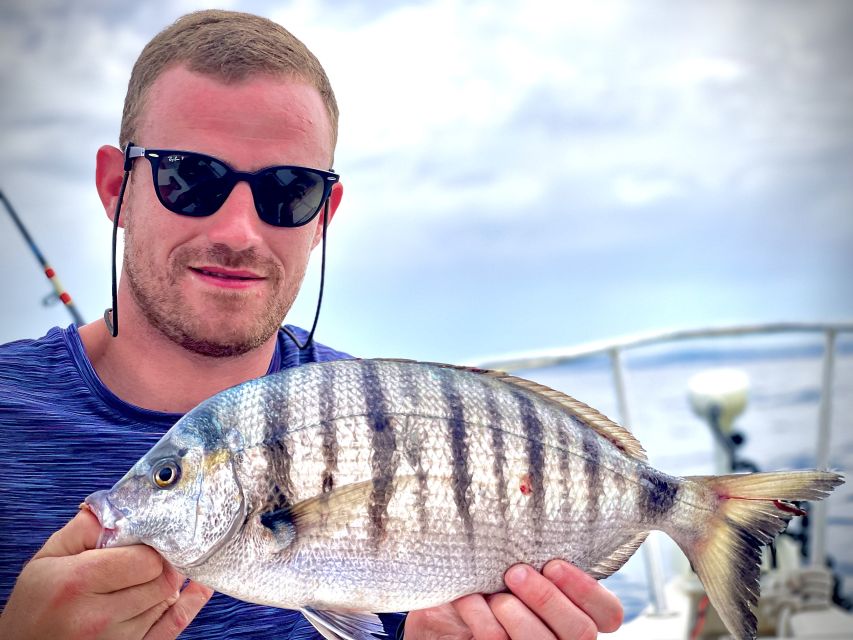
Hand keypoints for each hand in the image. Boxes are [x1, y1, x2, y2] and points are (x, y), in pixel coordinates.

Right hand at [0, 508, 211, 639]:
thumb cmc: (35, 606)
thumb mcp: (48, 559)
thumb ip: (85, 528)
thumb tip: (120, 505)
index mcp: (77, 584)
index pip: (145, 558)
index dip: (150, 545)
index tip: (145, 539)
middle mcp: (98, 617)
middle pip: (162, 578)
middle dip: (160, 561)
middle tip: (151, 553)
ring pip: (166, 598)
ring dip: (165, 582)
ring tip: (149, 573)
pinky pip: (173, 626)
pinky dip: (189, 604)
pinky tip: (197, 587)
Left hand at [402, 560, 622, 638]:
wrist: (437, 611)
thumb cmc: (478, 580)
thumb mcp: (505, 561)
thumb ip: (526, 546)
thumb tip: (526, 490)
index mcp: (572, 610)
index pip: (608, 613)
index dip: (588, 590)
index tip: (554, 564)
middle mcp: (560, 637)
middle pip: (581, 631)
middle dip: (547, 599)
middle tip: (515, 572)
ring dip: (516, 614)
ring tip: (493, 592)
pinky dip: (481, 619)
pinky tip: (467, 600)